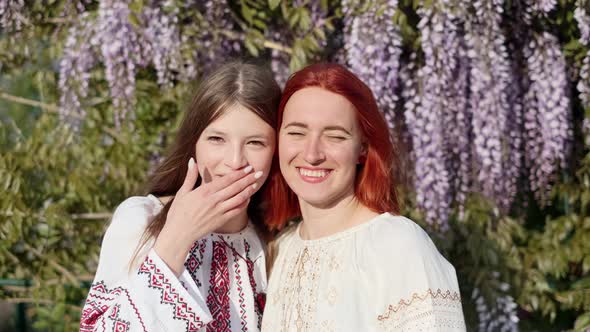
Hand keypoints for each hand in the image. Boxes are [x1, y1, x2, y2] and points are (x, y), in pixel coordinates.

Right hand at [153, 158, 262, 274]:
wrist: (179, 233)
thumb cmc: (178, 212)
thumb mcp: (182, 192)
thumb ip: (190, 176)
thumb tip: (192, 160)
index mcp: (205, 191)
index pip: (226, 180)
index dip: (239, 173)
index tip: (248, 168)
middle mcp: (214, 200)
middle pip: (236, 187)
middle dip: (249, 179)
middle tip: (259, 172)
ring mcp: (219, 211)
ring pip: (239, 199)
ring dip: (249, 190)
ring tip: (256, 184)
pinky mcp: (221, 220)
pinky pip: (237, 210)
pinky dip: (244, 204)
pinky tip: (248, 198)